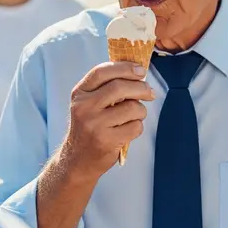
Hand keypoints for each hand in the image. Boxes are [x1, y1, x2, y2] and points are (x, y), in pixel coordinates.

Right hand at [64, 61, 154, 178]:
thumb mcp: (89, 103)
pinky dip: (137, 127)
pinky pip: (135, 127)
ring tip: (135, 116)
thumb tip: (138, 72)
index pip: (102, 71)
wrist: (78, 160)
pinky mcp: (106, 141)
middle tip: (150, 92)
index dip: (124, 68)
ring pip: (132, 107)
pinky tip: (128, 130)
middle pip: (120, 87)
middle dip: (141, 87)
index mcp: (79, 93)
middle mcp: (84, 107)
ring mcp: (94, 124)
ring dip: (141, 110)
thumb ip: (106, 87)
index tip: (140, 70)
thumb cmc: (90, 126)